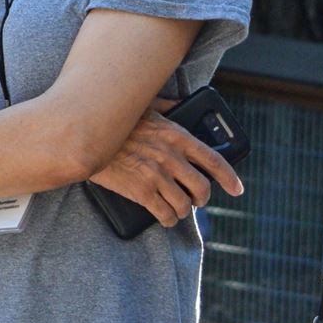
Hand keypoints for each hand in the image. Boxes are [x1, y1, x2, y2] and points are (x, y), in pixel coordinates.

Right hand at [87, 97, 243, 226]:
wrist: (84, 136)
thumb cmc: (112, 119)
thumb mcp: (144, 105)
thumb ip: (166, 106)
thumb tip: (180, 103)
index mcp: (176, 136)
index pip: (213, 160)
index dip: (229, 177)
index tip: (238, 189)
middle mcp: (171, 157)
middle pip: (202, 187)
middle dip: (203, 198)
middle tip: (198, 200)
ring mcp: (156, 176)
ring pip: (184, 204)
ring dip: (184, 210)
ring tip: (178, 209)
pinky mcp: (140, 192)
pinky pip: (164, 213)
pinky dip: (168, 219)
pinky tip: (165, 218)